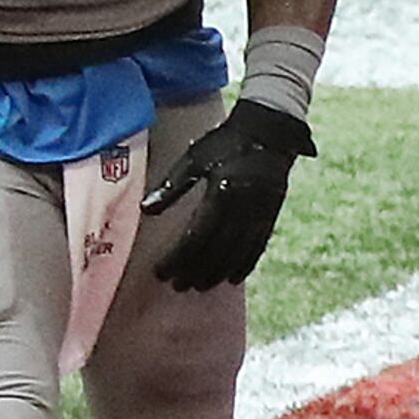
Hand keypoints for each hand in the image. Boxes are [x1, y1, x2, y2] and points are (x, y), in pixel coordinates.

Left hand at [140, 98, 316, 292]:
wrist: (270, 132)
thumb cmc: (226, 142)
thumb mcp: (195, 158)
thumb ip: (172, 185)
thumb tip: (147, 210)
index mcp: (221, 193)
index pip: (195, 236)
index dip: (177, 258)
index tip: (161, 271)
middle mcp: (243, 208)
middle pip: (216, 250)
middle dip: (195, 271)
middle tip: (177, 285)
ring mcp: (260, 214)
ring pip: (237, 253)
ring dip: (218, 273)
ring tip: (200, 286)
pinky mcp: (271, 216)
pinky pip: (257, 247)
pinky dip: (245, 265)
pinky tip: (233, 278)